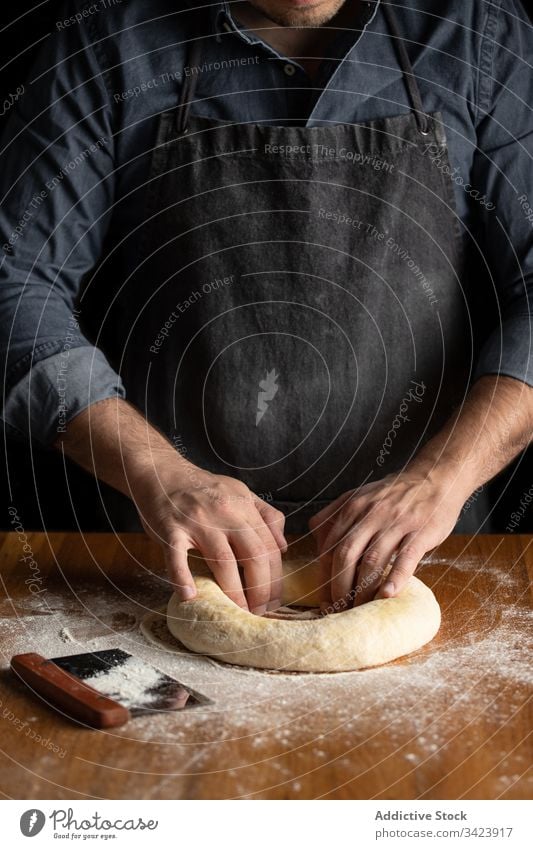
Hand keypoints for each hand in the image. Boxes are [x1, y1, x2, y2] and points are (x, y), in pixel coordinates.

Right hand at [134, 464, 286, 612]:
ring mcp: (197, 521)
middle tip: (260, 612)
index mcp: (244, 507)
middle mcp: (225, 513)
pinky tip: (189, 596)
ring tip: (237, 612)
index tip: (275, 600)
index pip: (269, 547)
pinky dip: (181, 577)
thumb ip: (266, 515)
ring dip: (233, 591)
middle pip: (253, 556)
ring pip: (222, 561)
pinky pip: (177, 556)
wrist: (161, 470)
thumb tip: (284, 546)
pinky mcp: (170, 529)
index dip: (276, 577)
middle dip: (261, 589)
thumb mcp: (240, 492)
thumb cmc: (201, 487)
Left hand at [309, 471, 465, 609]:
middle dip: (339, 587)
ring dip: (363, 590)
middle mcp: (371, 514)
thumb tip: (315, 540)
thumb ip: (335, 514)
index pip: (329, 546)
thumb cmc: (395, 493)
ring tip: (360, 609)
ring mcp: (396, 523)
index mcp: (352, 507)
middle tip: (338, 609)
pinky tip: (387, 596)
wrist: (435, 477)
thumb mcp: (360, 495)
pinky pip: (405, 558)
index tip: (324, 596)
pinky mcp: (420, 532)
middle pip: (346, 555)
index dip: (324, 575)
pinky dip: (395, 579)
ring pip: (372, 561)